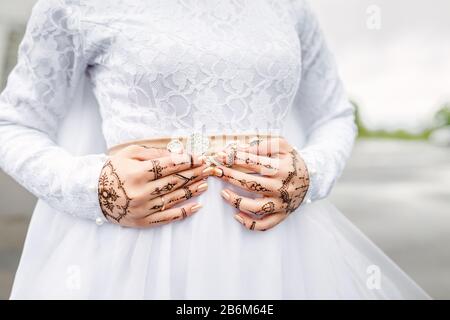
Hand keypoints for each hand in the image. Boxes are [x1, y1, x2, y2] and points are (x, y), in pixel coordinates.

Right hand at [98, 144, 212, 226]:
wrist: (91, 193)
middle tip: (208, 169)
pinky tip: (197, 206)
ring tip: (205, 184)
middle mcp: (140, 192)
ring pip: (174, 198)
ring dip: (192, 190)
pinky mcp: (142, 221)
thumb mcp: (129, 154)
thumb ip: (153, 153)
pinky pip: (168, 217)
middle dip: (194, 173)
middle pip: (174, 181)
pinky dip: (184, 212)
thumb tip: (177, 154)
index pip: (169, 166)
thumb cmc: (112, 169)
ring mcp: (142, 208)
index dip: (187, 161)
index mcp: (137, 173)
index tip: (200, 158)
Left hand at [213, 137, 309, 230]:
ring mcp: (282, 203)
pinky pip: (264, 224)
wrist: (311, 178)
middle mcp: (282, 187)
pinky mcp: (281, 215)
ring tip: (223, 193)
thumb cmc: (291, 160)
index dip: (234, 158)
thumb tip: (239, 150)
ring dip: (237, 201)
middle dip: (229, 176)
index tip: (220, 156)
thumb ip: (261, 145)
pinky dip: (249, 223)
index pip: (254, 162)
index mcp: (283, 168)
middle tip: (215, 171)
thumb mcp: (282, 146)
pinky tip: (236, 215)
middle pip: (251, 183)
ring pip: (256, 207)